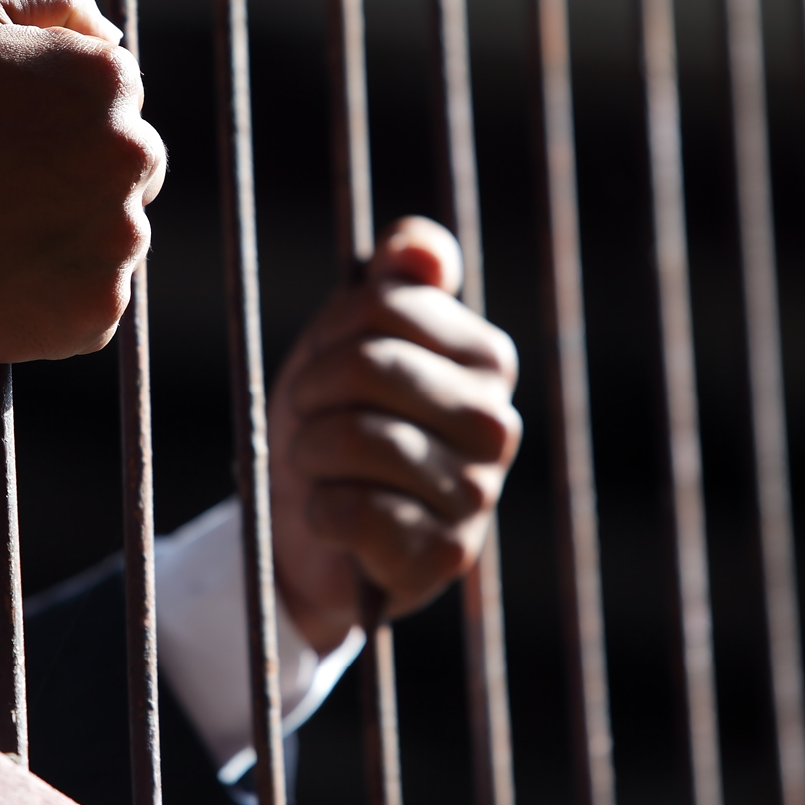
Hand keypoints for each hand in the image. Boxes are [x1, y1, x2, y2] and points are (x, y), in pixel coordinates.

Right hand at [0, 0, 165, 361]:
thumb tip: (111, 35)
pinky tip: (3, 271)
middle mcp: (135, 156)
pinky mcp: (99, 307)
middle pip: (131, 160)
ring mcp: (121, 239)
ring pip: (115, 227)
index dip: (56, 106)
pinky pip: (96, 291)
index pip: (115, 91)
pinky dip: (58, 286)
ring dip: (72, 227)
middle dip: (78, 165)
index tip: (2, 127)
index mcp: (110, 80)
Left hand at [269, 218, 520, 652]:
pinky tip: (332, 517)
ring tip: (318, 465)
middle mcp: (497, 424)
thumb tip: (418, 247)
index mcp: (486, 357)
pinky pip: (356, 511)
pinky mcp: (446, 556)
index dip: (328, 333)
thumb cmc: (335, 419)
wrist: (311, 529)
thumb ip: (393, 277)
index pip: (383, 306)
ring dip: (311, 453)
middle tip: (307, 418)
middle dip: (313, 392)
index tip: (323, 362)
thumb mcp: (350, 335)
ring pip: (357, 439)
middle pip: (368, 368)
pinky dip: (321, 511)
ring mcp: (479, 494)